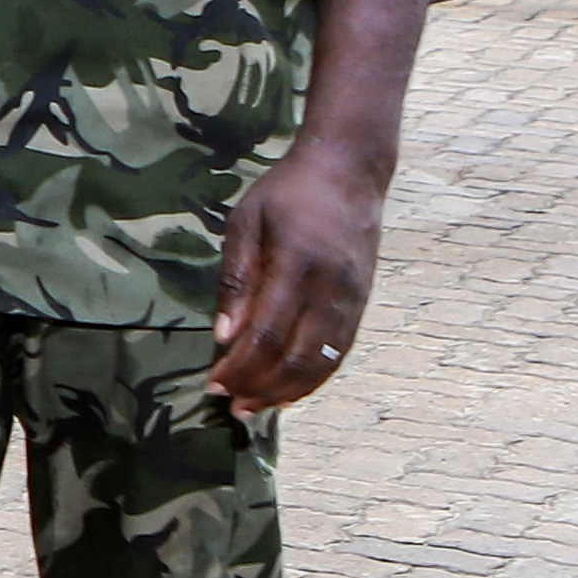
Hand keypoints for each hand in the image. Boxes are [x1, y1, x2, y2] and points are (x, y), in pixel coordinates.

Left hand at [209, 137, 381, 414]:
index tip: (214, 384)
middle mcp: (331, 287)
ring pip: (323, 361)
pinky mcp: (362, 302)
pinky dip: (315, 376)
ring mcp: (352, 298)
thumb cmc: (287, 192)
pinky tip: (291, 389)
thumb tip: (225, 336)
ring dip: (289, 391)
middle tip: (231, 406)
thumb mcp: (246, 223)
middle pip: (298, 357)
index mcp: (297, 264)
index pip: (268, 333)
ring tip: (257, 407)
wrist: (349, 170)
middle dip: (262, 388)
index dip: (241, 366)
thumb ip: (237, 280)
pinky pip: (339, 351)